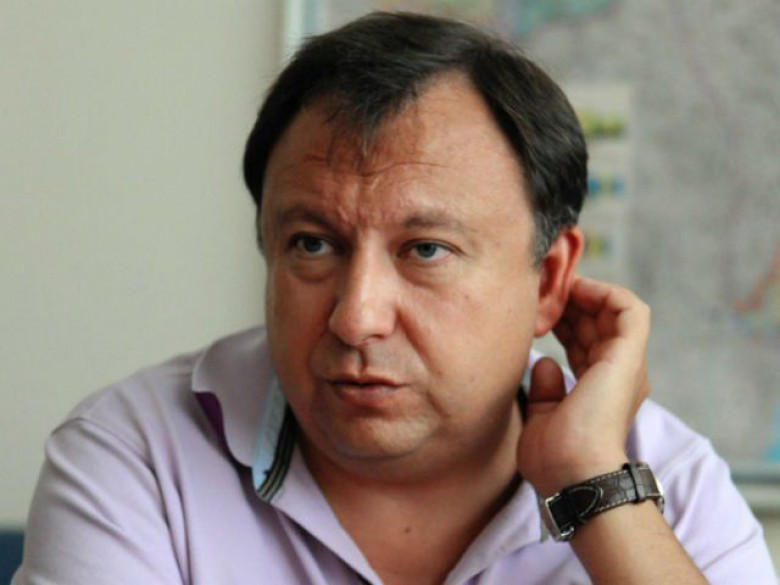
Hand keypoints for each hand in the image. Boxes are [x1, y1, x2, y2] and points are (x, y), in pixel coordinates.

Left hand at [516, 276, 651, 496]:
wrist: (575, 474)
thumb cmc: (556, 459)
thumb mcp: (542, 418)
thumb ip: (545, 390)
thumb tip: (545, 362)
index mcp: (599, 391)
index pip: (584, 345)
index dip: (563, 323)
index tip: (537, 312)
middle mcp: (618, 375)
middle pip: (598, 325)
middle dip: (570, 304)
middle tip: (542, 292)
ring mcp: (626, 365)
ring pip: (614, 312)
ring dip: (586, 293)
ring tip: (557, 286)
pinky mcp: (628, 356)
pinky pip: (630, 309)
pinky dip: (606, 292)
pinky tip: (577, 289)